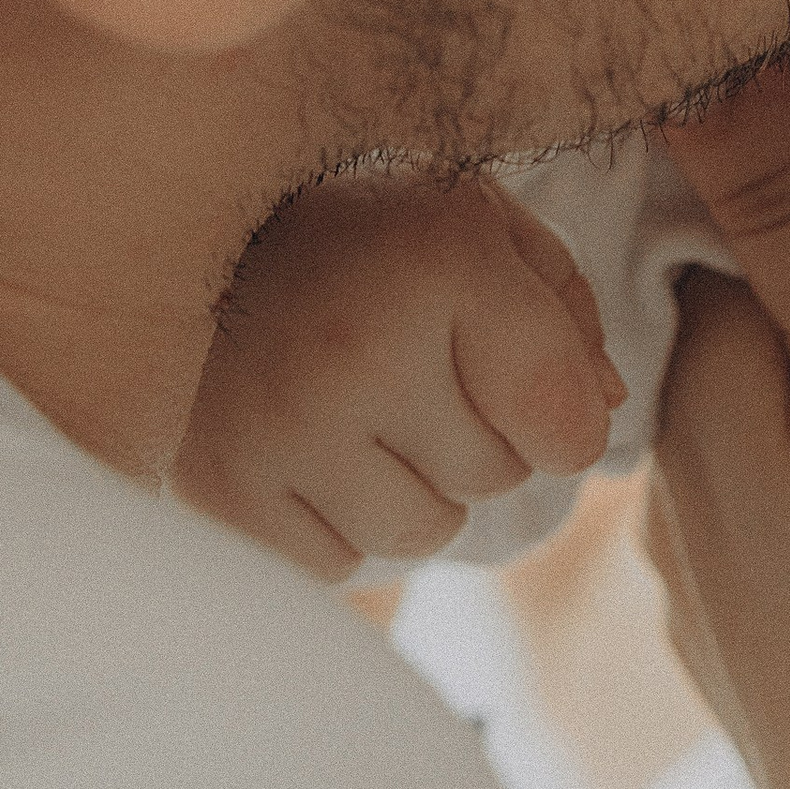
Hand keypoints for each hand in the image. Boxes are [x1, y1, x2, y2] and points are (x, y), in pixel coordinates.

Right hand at [176, 175, 623, 579]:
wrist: (188, 237)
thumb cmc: (362, 234)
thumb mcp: (478, 225)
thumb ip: (562, 308)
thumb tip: (602, 411)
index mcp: (440, 265)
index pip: (564, 420)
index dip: (566, 415)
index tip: (528, 388)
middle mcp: (359, 351)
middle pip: (498, 476)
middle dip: (481, 433)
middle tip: (416, 370)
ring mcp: (280, 427)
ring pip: (423, 532)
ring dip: (415, 487)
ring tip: (366, 412)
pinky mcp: (221, 488)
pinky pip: (338, 563)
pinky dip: (338, 519)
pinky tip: (308, 444)